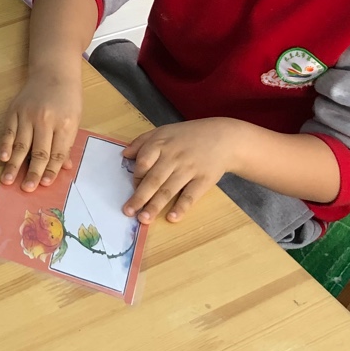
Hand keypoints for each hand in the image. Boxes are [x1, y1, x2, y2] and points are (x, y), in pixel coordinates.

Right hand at [0, 65, 82, 190]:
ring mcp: (28, 115)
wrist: (53, 72)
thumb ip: (67, 144)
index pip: (57, 153)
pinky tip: (3, 158)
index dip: (51, 171)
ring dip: (14, 165)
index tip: (45, 185)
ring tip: (8, 180)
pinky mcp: (14, 110)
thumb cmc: (68, 98)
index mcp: (65, 124)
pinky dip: (5, 145)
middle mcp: (45, 120)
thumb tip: (63, 168)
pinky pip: (9, 131)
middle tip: (26, 189)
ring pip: (21, 145)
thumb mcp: (74, 120)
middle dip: (32, 173)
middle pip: (39, 152)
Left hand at [122, 118, 238, 222]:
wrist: (224, 138)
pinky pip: (190, 196)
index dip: (136, 177)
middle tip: (128, 211)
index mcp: (161, 144)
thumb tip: (125, 155)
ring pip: (168, 190)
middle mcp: (173, 158)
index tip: (133, 187)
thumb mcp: (164, 131)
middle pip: (153, 180)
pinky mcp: (204, 180)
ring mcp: (189, 170)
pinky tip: (172, 218)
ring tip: (144, 219)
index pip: (143, 163)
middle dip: (139, 197)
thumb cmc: (188, 136)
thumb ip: (142, 141)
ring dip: (155, 206)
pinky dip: (181, 207)